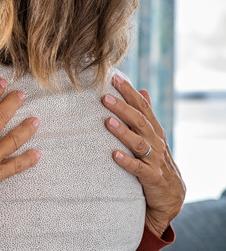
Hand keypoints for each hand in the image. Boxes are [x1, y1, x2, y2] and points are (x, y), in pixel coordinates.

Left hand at [102, 74, 184, 238]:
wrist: (170, 198)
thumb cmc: (156, 163)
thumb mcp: (153, 138)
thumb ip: (147, 116)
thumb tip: (143, 90)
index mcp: (154, 131)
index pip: (143, 107)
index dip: (129, 92)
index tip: (114, 77)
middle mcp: (156, 143)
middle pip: (140, 121)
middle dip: (123, 108)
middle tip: (104, 96)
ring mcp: (155, 160)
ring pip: (139, 143)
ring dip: (123, 132)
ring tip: (107, 121)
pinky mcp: (152, 178)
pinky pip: (139, 169)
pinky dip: (127, 162)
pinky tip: (114, 155)